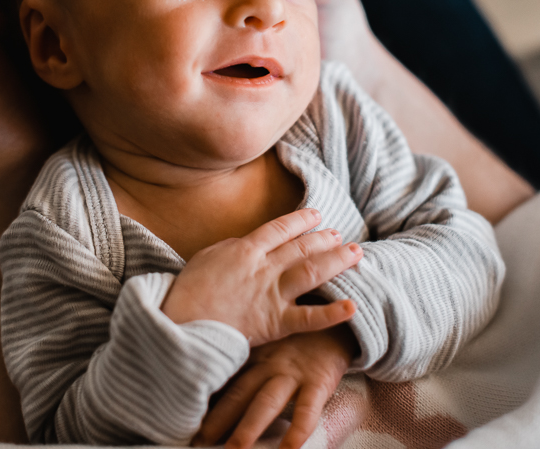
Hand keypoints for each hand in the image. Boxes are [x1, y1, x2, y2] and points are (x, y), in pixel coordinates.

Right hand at [161, 209, 360, 345]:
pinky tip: (352, 306)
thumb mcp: (207, 257)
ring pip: (312, 271)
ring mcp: (272, 294)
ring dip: (337, 261)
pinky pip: (309, 317)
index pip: (280, 229)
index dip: (301, 220)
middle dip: (326, 239)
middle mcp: (264, 267)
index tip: (317, 215)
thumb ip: (233, 248)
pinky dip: (332, 313)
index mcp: (246, 249)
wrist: (183, 323)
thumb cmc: (188, 291)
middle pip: (302, 247)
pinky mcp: (275, 323)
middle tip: (343, 235)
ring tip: (356, 254)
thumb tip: (248, 244)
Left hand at [195, 325, 357, 448]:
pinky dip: (298, 431)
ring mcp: (293, 374)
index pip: (226, 379)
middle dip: (218, 419)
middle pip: (239, 394)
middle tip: (198, 441)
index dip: (204, 395)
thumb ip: (248, 354)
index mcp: (255, 356)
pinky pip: (307, 411)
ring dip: (249, 428)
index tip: (182, 413)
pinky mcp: (318, 382)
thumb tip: (212, 368)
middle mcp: (269, 366)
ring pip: (266, 404)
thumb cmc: (302, 334)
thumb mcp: (271, 338)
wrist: (341, 318)